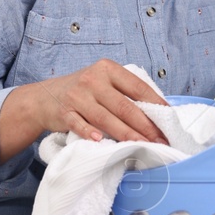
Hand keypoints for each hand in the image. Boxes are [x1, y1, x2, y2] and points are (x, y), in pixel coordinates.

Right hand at [0, 60, 167, 159]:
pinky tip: (99, 140)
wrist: (44, 98)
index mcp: (108, 69)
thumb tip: (157, 112)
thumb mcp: (103, 82)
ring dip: (126, 134)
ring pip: (106, 118)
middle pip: (125, 106)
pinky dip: (89, 132)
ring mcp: (78, 96)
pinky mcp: (64, 112)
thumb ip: (125, 91)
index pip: (138, 88)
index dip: (156, 105)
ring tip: (142, 146)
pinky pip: (79, 124)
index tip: (170, 120)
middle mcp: (93, 80)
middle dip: (146, 126)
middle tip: (161, 140)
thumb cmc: (84, 92)